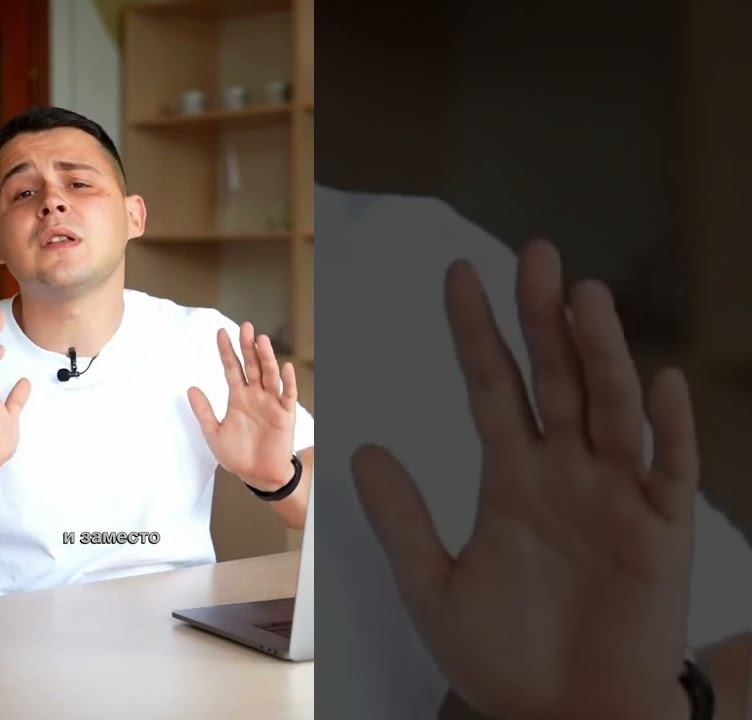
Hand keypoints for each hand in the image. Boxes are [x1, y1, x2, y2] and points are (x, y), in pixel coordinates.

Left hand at [188, 321, 297, 491]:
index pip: (232, 368)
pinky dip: (286, 382)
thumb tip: (190, 388)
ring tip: (261, 340)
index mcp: (238, 397)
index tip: (220, 332)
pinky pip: (287, 395)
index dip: (227, 351)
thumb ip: (204, 411)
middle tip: (245, 327)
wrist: (258, 476)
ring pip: (269, 375)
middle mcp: (255, 395)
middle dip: (248, 346)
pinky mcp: (285, 415)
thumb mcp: (214, 433)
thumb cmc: (237, 455)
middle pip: (252, 365)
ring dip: (266, 358)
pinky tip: (284, 368)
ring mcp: (271, 403)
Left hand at [353, 240, 695, 719]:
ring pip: (611, 410)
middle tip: (537, 254)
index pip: (494, 386)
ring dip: (601, 354)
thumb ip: (402, 519)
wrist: (559, 717)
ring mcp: (616, 498)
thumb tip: (362, 449)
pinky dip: (667, 429)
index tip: (458, 275)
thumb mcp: (433, 585)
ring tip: (584, 296)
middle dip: (545, 319)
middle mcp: (566, 473)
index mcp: (513, 476)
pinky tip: (657, 381)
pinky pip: (667, 473)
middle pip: (558, 379)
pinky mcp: (661, 534)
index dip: (478, 332)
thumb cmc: (502, 655)